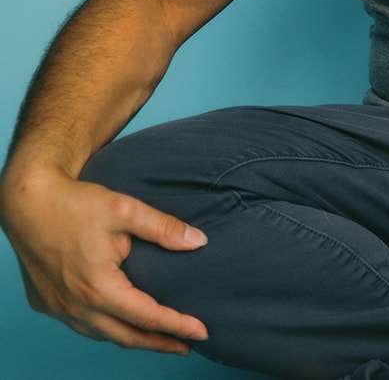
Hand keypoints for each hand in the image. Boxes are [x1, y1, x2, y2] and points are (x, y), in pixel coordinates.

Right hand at [0, 165, 208, 353]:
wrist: (27, 201)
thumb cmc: (75, 203)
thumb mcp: (126, 209)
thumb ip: (164, 228)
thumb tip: (199, 241)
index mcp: (98, 288)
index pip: (148, 317)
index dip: (178, 326)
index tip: (202, 332)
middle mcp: (75, 306)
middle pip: (126, 336)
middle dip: (159, 344)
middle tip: (186, 346)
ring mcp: (57, 307)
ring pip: (101, 334)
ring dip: (131, 338)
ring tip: (157, 337)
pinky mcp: (46, 302)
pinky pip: (81, 324)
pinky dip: (105, 328)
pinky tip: (119, 321)